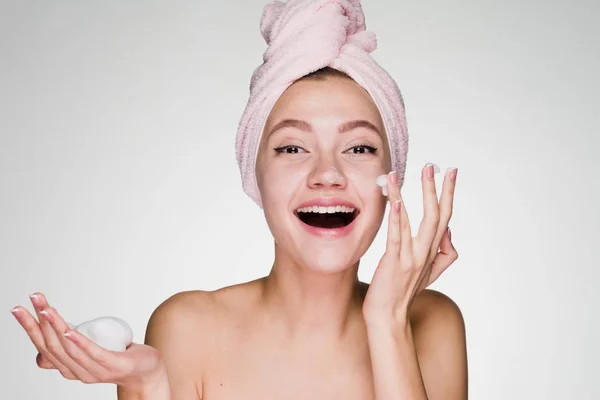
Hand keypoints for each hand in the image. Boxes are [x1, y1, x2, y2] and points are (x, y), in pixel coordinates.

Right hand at [11, 292, 164, 390]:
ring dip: (55, 326)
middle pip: (51, 346)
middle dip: (38, 322)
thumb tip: (52, 338)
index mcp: (68, 368)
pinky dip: (78, 342)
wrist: (146, 370)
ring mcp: (95, 371)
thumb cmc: (117, 357)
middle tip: (32, 299)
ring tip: (46, 308)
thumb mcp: (89, 351)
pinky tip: (69, 330)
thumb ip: (71, 348)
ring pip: (69, 348)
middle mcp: (77, 373)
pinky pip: (93, 353)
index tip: (19, 308)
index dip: (30, 328)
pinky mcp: (112, 365)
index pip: (43, 347)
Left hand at [363, 164, 458, 322]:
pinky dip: (398, 218)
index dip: (448, 195)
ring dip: (410, 196)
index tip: (450, 173)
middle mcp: (426, 252)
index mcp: (433, 251)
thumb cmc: (404, 292)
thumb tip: (450, 231)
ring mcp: (412, 258)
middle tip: (433, 166)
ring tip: (401, 175)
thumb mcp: (430, 273)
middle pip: (436, 216)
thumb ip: (444, 253)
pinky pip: (398, 237)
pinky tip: (397, 201)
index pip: (445, 217)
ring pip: (417, 222)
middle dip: (436, 189)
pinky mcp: (395, 262)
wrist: (389, 316)